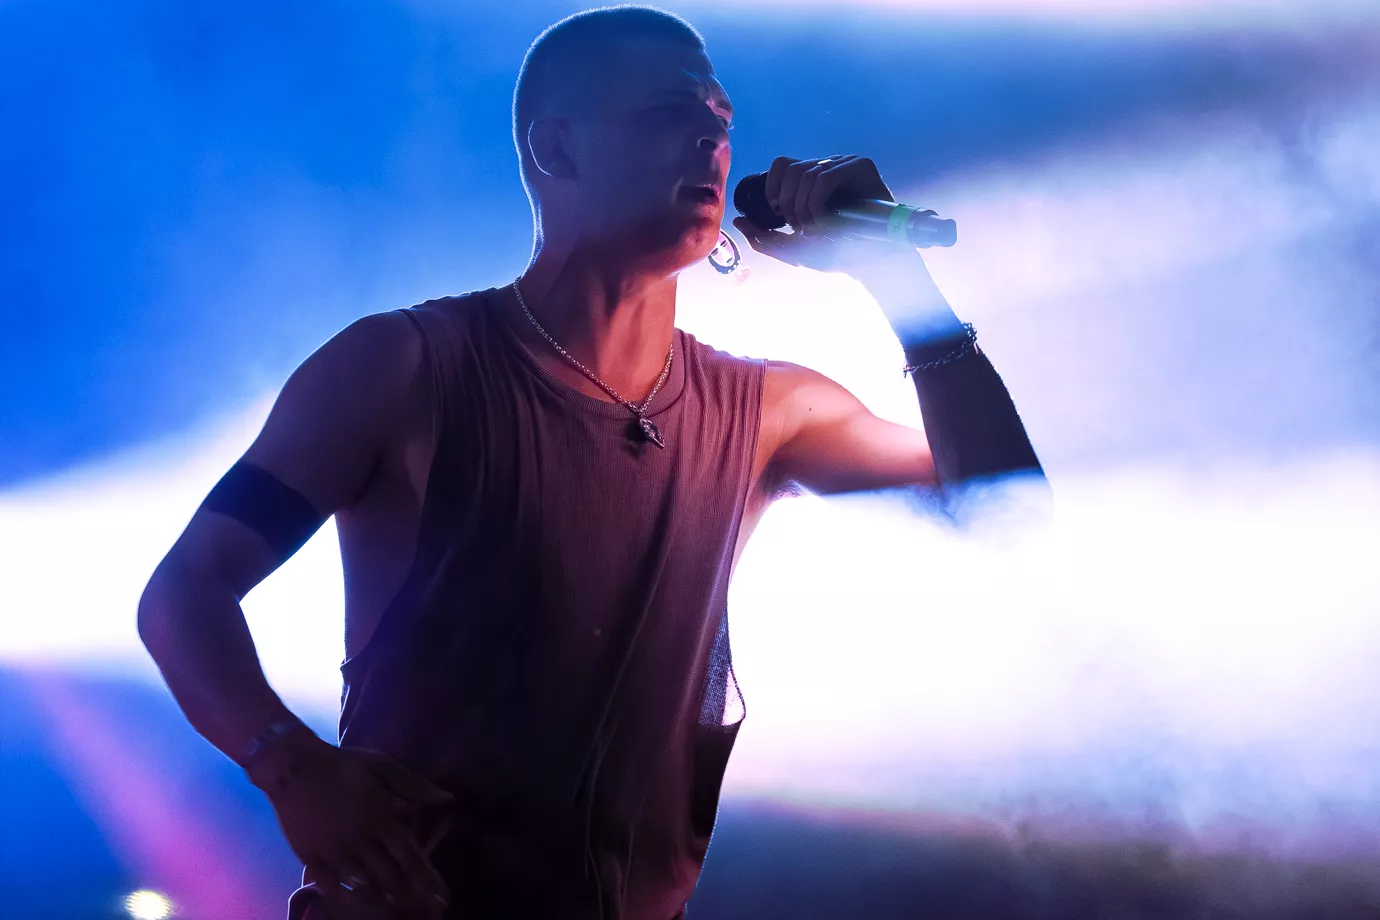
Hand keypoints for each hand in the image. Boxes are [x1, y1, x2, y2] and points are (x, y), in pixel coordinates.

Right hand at [250, 733, 453, 912]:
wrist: (294, 767)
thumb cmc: (343, 765)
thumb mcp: (383, 766)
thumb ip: (414, 785)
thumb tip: (447, 798)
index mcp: (382, 819)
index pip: (411, 857)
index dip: (428, 880)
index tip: (443, 897)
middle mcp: (362, 840)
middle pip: (391, 877)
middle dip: (411, 898)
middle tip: (427, 913)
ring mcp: (335, 852)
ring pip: (364, 888)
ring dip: (383, 904)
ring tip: (397, 916)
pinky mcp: (312, 859)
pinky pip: (331, 889)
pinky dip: (346, 903)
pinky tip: (357, 912)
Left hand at [732, 154, 915, 274]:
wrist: (874, 262)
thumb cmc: (837, 253)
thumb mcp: (794, 249)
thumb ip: (763, 239)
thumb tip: (738, 220)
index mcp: (811, 178)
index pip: (780, 165)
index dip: (772, 190)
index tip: (781, 218)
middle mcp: (827, 166)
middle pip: (790, 169)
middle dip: (788, 205)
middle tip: (802, 229)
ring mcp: (845, 164)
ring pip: (806, 175)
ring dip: (804, 210)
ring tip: (818, 230)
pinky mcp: (861, 167)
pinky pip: (825, 177)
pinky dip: (817, 205)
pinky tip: (826, 224)